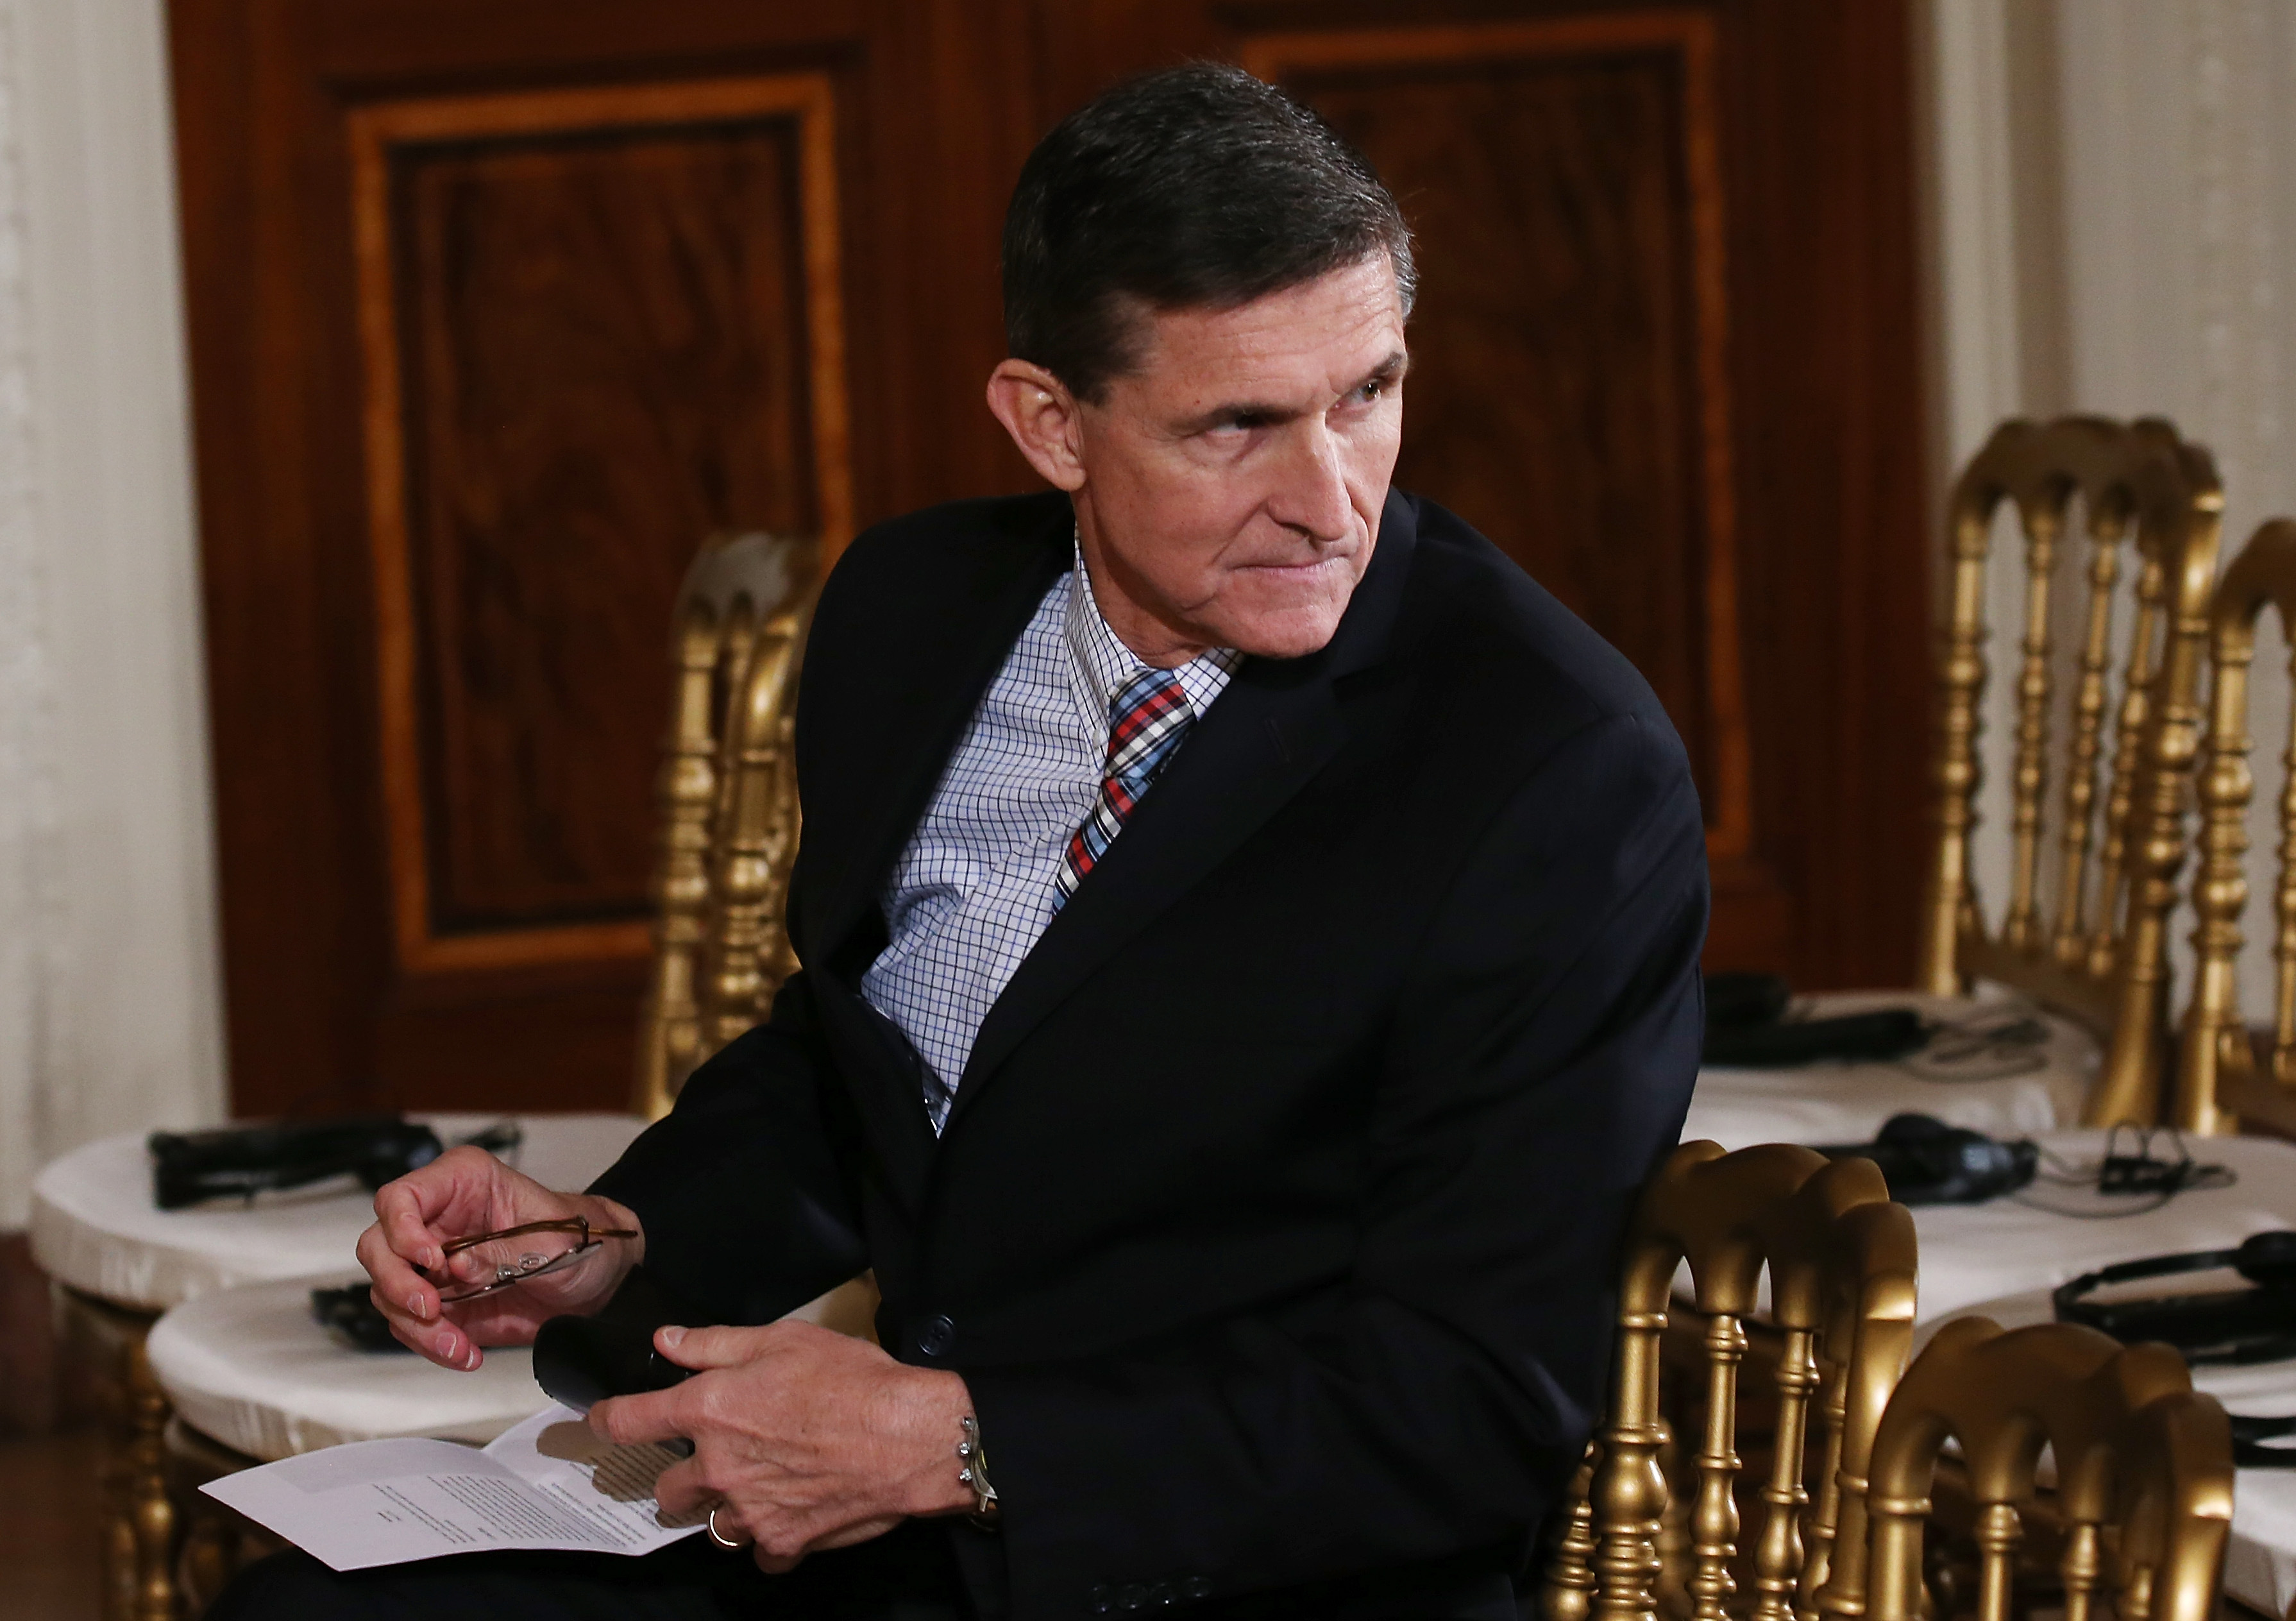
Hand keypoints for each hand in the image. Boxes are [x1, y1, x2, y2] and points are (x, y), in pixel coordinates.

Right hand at [355, 1144, 644, 1368]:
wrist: (598, 1282)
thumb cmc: (582, 1240)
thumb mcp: (555, 1240)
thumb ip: (503, 1250)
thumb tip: (455, 1266)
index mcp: (463, 1182)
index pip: (402, 1196)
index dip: (402, 1229)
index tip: (432, 1261)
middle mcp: (437, 1220)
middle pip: (378, 1245)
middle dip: (396, 1283)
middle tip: (431, 1308)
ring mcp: (432, 1263)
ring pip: (387, 1291)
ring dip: (416, 1325)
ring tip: (459, 1344)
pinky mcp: (438, 1301)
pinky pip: (410, 1325)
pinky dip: (431, 1344)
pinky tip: (465, 1353)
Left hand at [590, 1320, 975, 1571]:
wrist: (908, 1435)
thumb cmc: (851, 1379)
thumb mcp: (782, 1339)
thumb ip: (715, 1343)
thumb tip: (666, 1339)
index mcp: (710, 1410)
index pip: (629, 1421)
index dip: (605, 1420)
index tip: (601, 1422)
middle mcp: (718, 1467)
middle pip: (667, 1489)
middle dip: (681, 1477)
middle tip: (713, 1461)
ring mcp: (748, 1510)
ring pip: (711, 1525)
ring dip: (727, 1509)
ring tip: (760, 1488)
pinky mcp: (783, 1541)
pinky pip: (759, 1552)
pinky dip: (770, 1538)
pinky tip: (793, 1512)